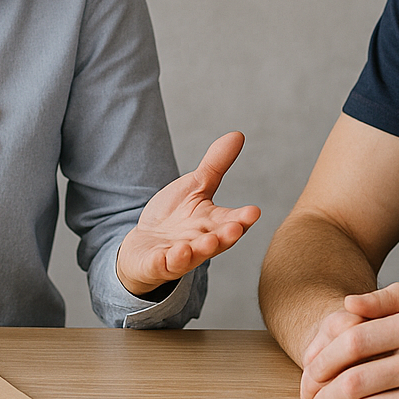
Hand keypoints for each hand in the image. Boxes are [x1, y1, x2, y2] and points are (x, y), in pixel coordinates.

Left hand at [115, 131, 262, 295]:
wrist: (144, 246)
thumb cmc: (176, 217)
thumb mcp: (196, 186)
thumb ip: (216, 165)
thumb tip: (238, 134)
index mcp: (213, 223)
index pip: (232, 221)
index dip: (243, 218)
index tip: (254, 211)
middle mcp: (200, 241)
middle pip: (217, 241)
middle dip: (226, 236)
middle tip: (234, 228)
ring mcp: (179, 255)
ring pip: (193, 255)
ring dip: (200, 250)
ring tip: (207, 242)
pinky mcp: (157, 264)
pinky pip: (163, 264)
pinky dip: (169, 261)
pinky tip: (171, 254)